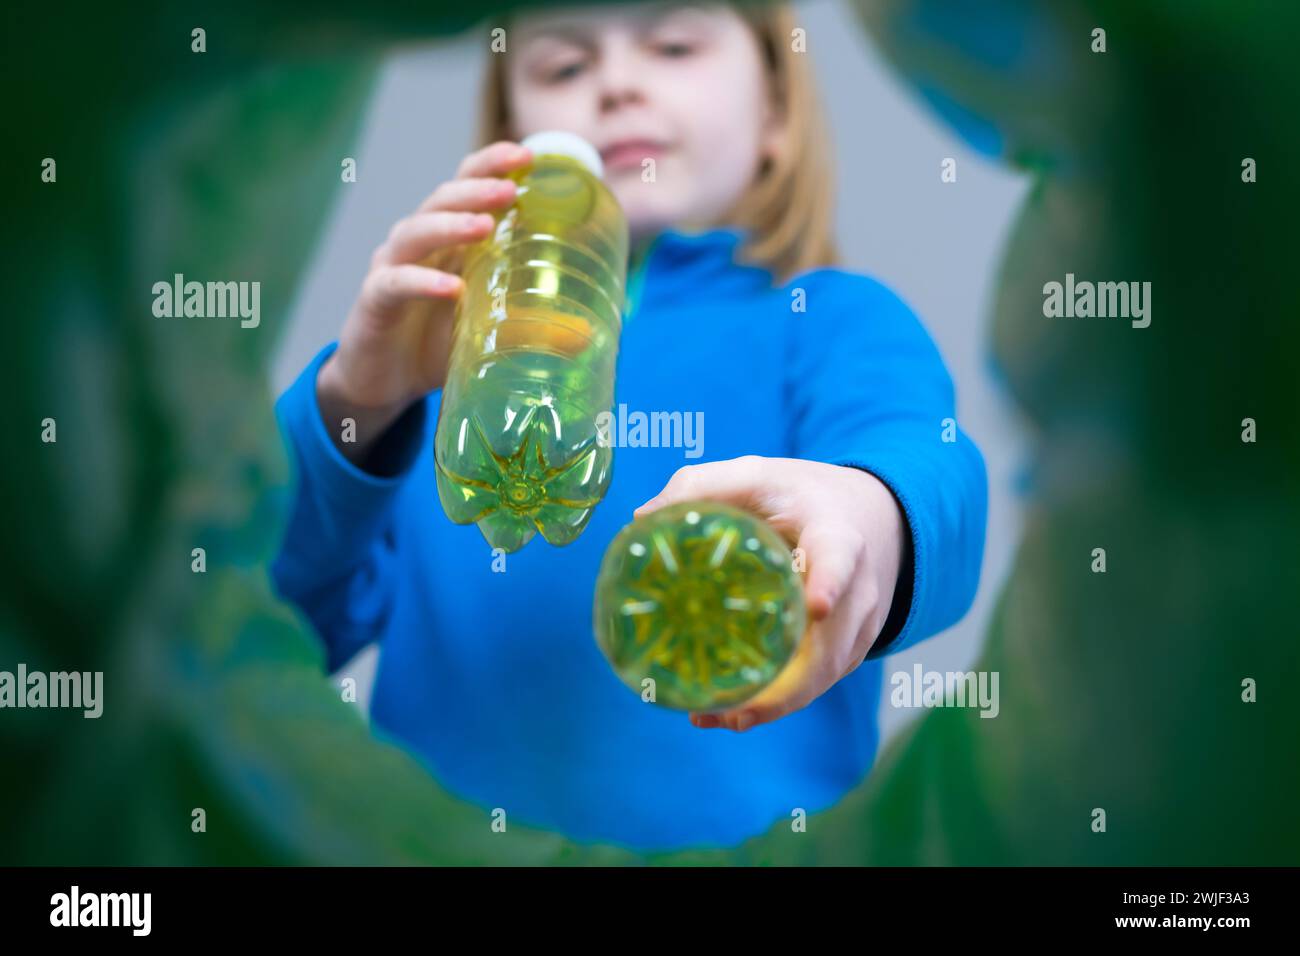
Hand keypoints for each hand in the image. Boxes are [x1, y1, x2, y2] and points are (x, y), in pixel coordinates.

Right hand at [317, 140, 533, 462]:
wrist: (384, 384)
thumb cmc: (438, 346)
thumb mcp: (491, 334)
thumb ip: (532, 327)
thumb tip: (588, 334)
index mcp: (449, 241)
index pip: (466, 187)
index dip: (491, 165)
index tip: (528, 156)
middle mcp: (418, 246)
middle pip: (441, 199)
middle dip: (476, 188)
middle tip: (511, 189)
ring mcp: (391, 269)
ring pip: (414, 232)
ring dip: (450, 225)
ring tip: (484, 226)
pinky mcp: (373, 303)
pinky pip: (394, 284)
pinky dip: (420, 281)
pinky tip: (449, 287)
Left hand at [633, 456, 906, 731]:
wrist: (868, 518)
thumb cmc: (798, 497)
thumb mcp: (755, 476)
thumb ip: (700, 487)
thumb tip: (642, 520)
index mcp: (837, 535)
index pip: (840, 560)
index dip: (831, 583)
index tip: (817, 606)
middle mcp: (859, 588)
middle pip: (832, 643)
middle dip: (788, 682)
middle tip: (734, 706)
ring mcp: (858, 626)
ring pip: (822, 676)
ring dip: (774, 704)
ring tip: (716, 716)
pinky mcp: (847, 651)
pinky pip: (815, 685)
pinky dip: (777, 704)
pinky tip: (728, 713)